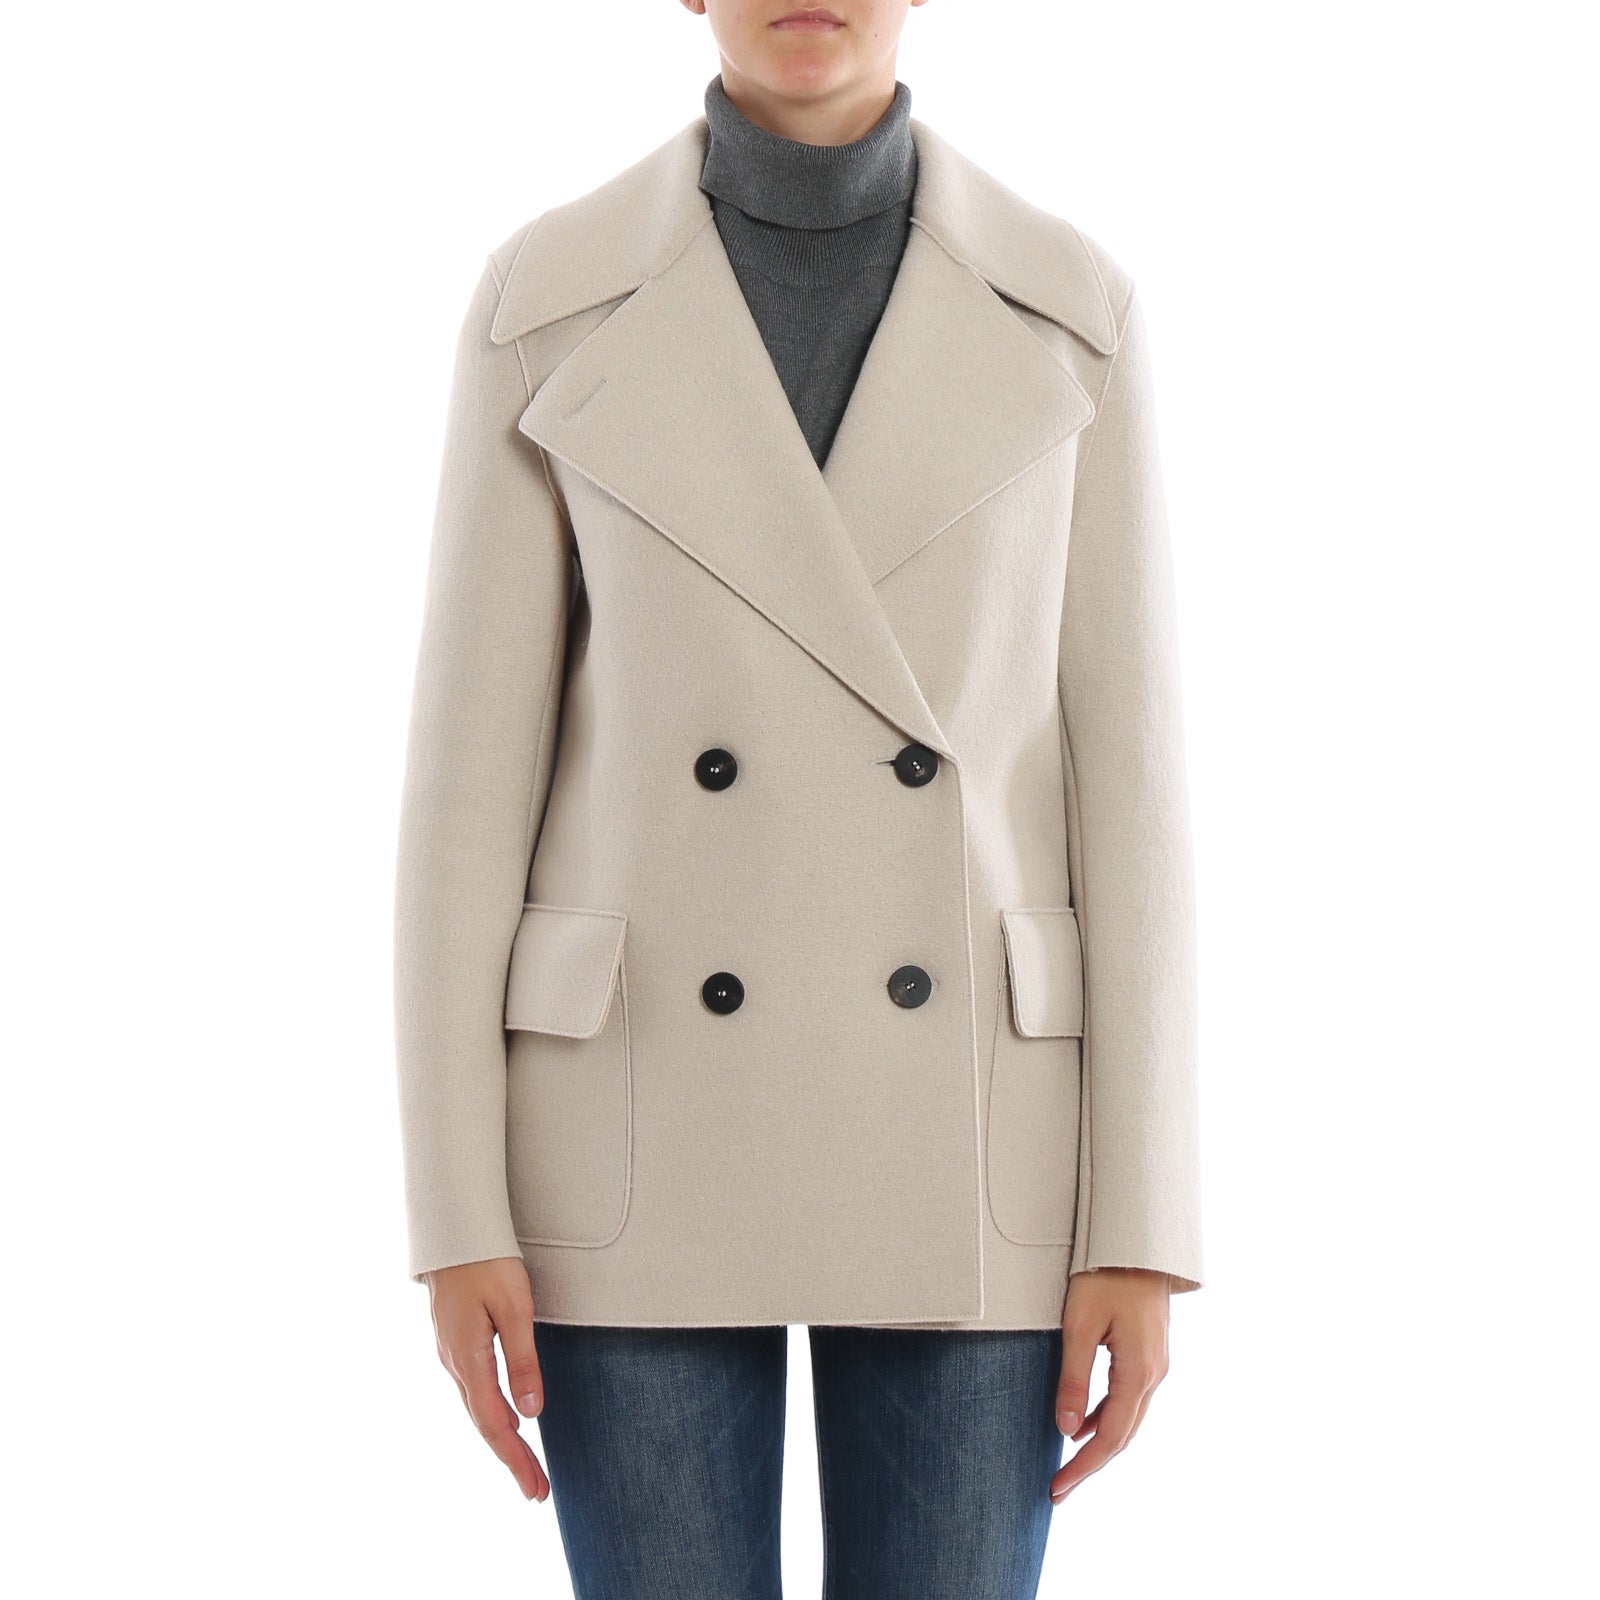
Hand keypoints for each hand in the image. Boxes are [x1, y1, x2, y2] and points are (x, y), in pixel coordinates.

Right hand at [423, 1257, 549, 1501]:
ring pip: (477, 1407)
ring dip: (502, 1438)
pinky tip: (505, 1418)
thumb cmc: (487, 1262)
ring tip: (525, 1464)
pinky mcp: (455, 1341)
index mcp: (468, 1360)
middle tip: (536, 1490)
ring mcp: (452, 1353)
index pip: (493, 1424)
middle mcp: (454, 1363)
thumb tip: (532, 1411)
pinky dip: (491, 1413)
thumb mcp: (514, 1308)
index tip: (535, 1489)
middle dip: (511, 1458)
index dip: (515, 1459)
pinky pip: (473, 1389)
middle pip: (484, 1423)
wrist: (453, 1229)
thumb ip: (523, 1359)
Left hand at [1050, 1266, 1170, 1502]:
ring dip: (1099, 1443)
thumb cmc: (1104, 1275)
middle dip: (1089, 1465)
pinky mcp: (1149, 1352)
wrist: (1137, 1240)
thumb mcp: (1079, 1326)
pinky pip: (1129, 1398)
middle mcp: (1155, 1374)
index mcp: (1139, 1372)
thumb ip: (1073, 1379)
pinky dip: (1107, 1417)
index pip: (1110, 1437)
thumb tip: (1066, 1430)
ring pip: (1128, 1419)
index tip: (1057, 1489)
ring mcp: (1156, 1364)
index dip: (1083, 1467)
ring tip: (1068, 1465)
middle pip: (1123, 1436)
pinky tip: (1084, 1422)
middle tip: (1058, 1489)